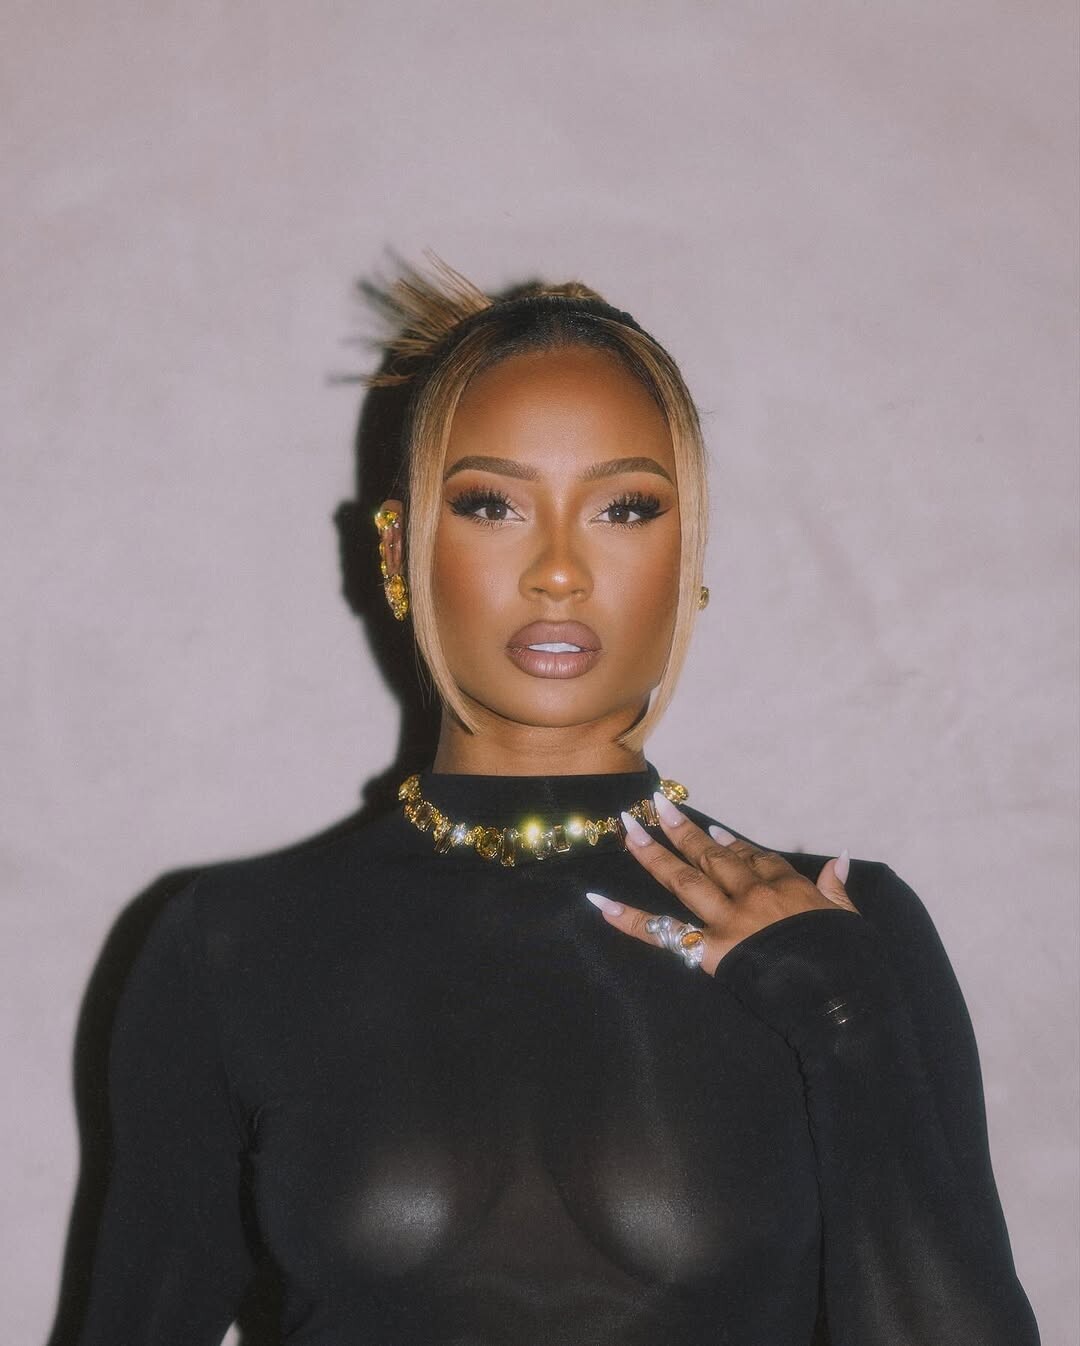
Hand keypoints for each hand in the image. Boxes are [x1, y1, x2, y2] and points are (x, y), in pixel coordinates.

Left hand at [586, 791, 857, 975]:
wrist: (842, 997)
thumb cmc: (852, 962)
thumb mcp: (850, 919)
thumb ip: (837, 888)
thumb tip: (839, 859)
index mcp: (788, 887)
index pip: (753, 858)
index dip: (730, 845)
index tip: (710, 832)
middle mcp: (753, 895)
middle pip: (712, 858)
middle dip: (683, 831)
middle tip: (657, 806)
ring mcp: (729, 920)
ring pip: (684, 880)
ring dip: (653, 853)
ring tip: (628, 828)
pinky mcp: (712, 951)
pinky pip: (664, 934)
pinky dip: (630, 920)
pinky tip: (601, 904)